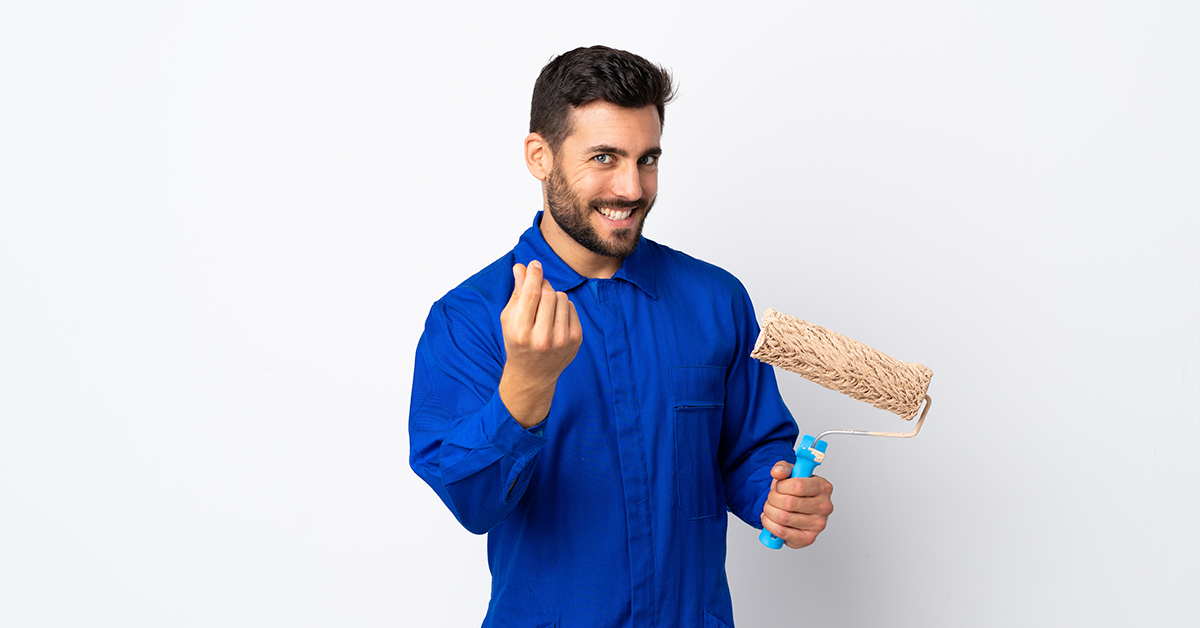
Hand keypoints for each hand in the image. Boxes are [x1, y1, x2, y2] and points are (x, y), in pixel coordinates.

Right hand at [498, 261, 581, 426]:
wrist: (533, 374)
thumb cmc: (517, 342)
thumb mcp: (509, 319)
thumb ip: (517, 292)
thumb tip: (522, 266)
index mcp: (520, 332)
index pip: (531, 294)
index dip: (533, 274)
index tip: (534, 264)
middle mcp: (542, 338)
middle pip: (548, 293)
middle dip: (542, 284)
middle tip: (537, 287)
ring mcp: (562, 340)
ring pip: (562, 297)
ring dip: (553, 296)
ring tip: (544, 308)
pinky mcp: (576, 340)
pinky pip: (571, 307)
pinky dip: (563, 306)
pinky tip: (554, 318)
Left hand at [760, 461, 833, 548]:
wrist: (797, 509)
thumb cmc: (796, 490)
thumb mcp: (790, 473)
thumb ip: (783, 468)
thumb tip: (777, 472)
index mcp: (823, 487)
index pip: (798, 486)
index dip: (781, 486)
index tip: (777, 486)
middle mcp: (824, 507)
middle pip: (789, 503)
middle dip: (772, 499)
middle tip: (770, 498)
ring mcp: (818, 525)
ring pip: (783, 517)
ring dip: (769, 511)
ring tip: (769, 507)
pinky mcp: (808, 538)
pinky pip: (781, 532)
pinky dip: (769, 524)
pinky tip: (769, 519)